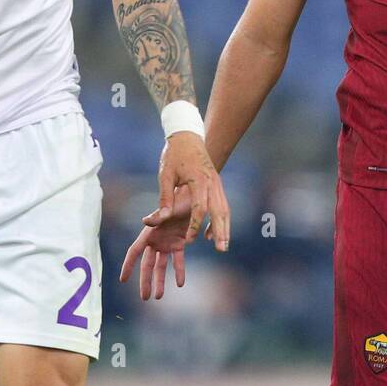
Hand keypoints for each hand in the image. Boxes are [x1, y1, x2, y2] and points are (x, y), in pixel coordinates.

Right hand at [118, 184, 195, 299]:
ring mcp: (167, 242)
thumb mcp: (168, 207)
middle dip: (145, 281)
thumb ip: (157, 216)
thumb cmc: (180, 199)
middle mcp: (156, 239)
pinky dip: (179, 272)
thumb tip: (145, 221)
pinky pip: (178, 261)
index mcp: (150, 232)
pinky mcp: (180, 243)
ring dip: (160, 280)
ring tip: (158, 297)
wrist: (194, 194)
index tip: (123, 279)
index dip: (128, 265)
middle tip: (145, 298)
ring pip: (161, 265)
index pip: (135, 251)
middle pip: (147, 264)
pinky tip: (180, 284)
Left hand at [152, 131, 229, 249]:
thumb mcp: (165, 174)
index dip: (195, 225)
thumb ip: (165, 197)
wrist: (187, 136)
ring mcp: (217, 183)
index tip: (189, 239)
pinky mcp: (217, 184)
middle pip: (219, 210)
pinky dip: (221, 219)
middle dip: (221, 231)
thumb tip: (161, 219)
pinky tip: (214, 233)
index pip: (200, 207)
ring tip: (223, 245)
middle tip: (221, 249)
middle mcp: (212, 182)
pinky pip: (223, 204)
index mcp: (199, 180)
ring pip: (225, 208)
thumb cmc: (174, 154)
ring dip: (225, 227)